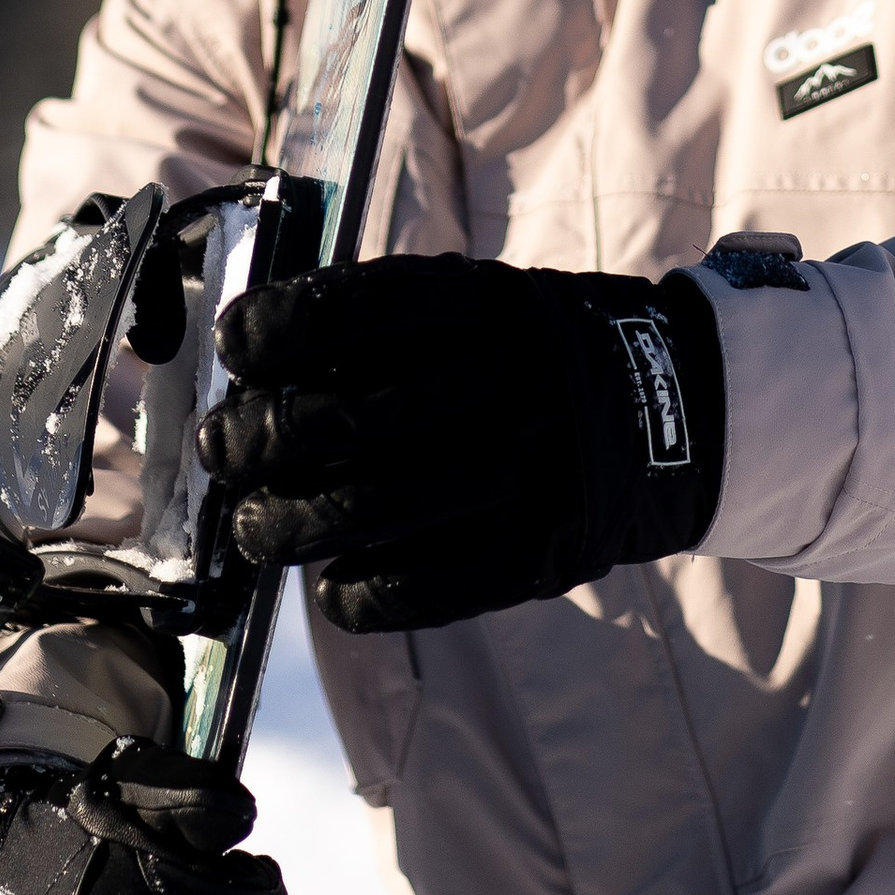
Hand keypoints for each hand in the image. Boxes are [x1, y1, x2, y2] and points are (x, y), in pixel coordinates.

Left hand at [199, 251, 725, 632]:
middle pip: (355, 416)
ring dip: (292, 523)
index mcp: (487, 303)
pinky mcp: (541, 548)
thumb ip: (392, 326)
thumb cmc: (534, 354)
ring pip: (378, 508)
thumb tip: (262, 372)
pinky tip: (333, 588)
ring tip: (252, 526)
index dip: (284, 327)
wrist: (672, 412)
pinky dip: (364, 593)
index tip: (234, 345)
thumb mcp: (483, 302)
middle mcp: (507, 381)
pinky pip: (431, 585)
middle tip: (222, 448)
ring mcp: (526, 469)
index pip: (363, 307)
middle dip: (266, 436)